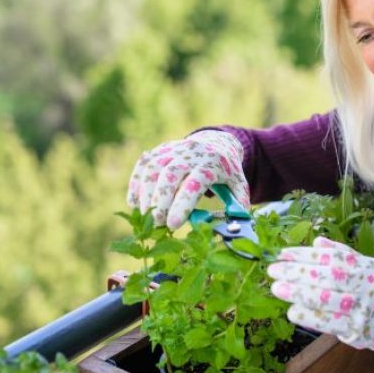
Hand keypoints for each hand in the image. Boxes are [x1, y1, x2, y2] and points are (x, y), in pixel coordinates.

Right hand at [126, 130, 249, 228]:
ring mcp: (173, 150)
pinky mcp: (160, 150)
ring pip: (153, 169)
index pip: (194, 183)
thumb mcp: (239, 185)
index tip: (172, 225)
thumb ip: (237, 206)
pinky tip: (133, 203)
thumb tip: (232, 230)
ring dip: (145, 194)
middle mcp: (190, 154)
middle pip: (169, 175)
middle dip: (160, 201)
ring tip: (146, 216)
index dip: (182, 204)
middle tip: (157, 224)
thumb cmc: (226, 171)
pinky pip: (143, 165)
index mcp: (212, 163)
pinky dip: (135, 183)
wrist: (217, 142)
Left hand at [267, 237, 373, 371]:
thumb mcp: (372, 269)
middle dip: (297, 272)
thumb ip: (345, 254)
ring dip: (299, 293)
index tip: (283, 254)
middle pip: (328, 276)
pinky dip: (310, 317)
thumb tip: (317, 241)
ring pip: (327, 299)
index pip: (333, 257)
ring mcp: (363, 310)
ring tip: (276, 288)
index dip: (306, 254)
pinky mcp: (358, 332)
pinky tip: (293, 311)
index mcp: (368, 268)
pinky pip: (330, 323)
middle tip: (273, 270)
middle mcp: (368, 286)